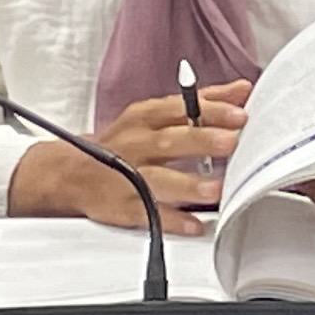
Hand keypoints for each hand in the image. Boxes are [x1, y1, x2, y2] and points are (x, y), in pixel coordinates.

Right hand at [10, 76, 247, 230]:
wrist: (72, 172)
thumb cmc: (123, 140)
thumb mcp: (156, 113)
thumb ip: (200, 102)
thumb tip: (241, 90)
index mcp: (145, 118)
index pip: (179, 110)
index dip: (209, 111)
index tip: (239, 114)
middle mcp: (136, 144)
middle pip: (170, 142)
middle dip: (201, 141)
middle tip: (231, 142)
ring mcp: (128, 176)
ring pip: (157, 180)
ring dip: (187, 185)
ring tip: (215, 189)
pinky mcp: (123, 206)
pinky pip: (148, 214)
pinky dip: (171, 220)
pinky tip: (194, 224)